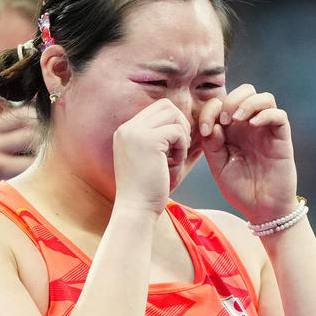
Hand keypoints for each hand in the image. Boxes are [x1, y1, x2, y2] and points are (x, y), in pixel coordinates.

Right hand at [111, 98, 189, 212]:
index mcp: (126, 131)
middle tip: (180, 149)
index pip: (156, 109)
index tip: (176, 146)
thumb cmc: (148, 191)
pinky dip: (182, 147)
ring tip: (176, 157)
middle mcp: (127, 128)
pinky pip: (177, 131)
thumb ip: (163, 141)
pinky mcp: (148, 140)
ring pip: (173, 115)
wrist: (136, 210)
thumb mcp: (153, 160)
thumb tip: (189, 124)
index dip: (174, 124)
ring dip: (182, 136)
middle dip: (180, 125)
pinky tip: (174, 164)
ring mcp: (135, 132)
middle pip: (166, 106)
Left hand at [200, 84, 298, 222]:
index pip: (222, 103)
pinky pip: (279, 115)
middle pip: (246, 91)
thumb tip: (213, 124)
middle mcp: (250, 126)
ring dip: (248, 103)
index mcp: (231, 130)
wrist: (262, 209)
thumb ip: (212, 144)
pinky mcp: (282, 138)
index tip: (204, 130)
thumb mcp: (218, 167)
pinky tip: (253, 126)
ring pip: (264, 98)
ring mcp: (267, 130)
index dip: (210, 110)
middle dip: (232, 99)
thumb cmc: (240, 189)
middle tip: (225, 120)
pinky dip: (265, 114)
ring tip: (237, 120)